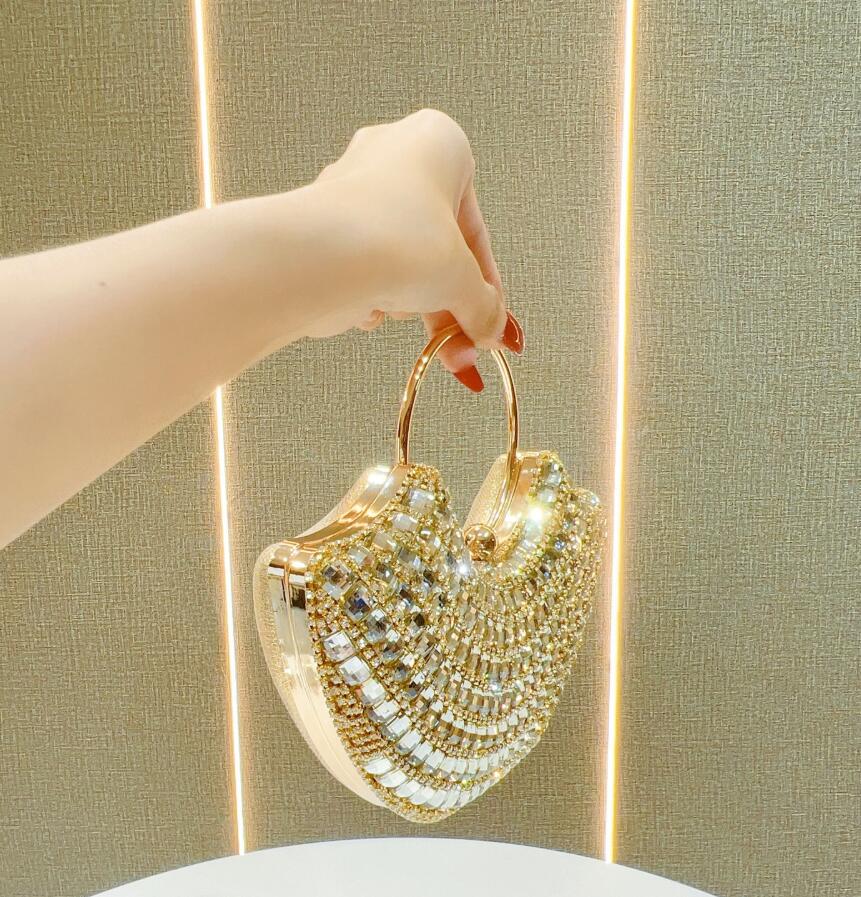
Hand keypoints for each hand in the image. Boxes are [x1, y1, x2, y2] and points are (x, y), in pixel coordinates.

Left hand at [306, 108, 524, 389]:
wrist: (321, 259)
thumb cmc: (396, 239)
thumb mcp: (461, 280)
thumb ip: (484, 305)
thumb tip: (492, 327)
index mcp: (437, 144)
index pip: (475, 228)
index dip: (486, 286)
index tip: (490, 321)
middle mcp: (391, 156)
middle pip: (435, 247)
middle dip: (449, 304)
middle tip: (461, 345)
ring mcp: (352, 191)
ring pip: (400, 260)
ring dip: (411, 302)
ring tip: (410, 322)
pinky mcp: (323, 226)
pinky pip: (363, 268)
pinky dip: (372, 295)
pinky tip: (373, 309)